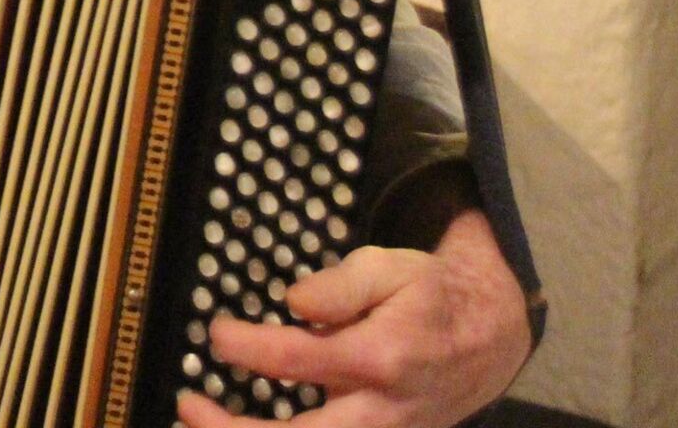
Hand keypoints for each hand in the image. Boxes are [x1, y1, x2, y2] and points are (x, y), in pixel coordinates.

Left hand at [178, 208, 531, 427]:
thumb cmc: (429, 296)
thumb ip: (339, 284)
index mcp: (379, 356)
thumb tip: (293, 301)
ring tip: (198, 421)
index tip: (216, 333)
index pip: (297, 358)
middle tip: (188, 405)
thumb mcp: (388, 267)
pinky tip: (241, 427)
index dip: (246, 347)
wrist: (489, 338)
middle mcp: (380, 407)